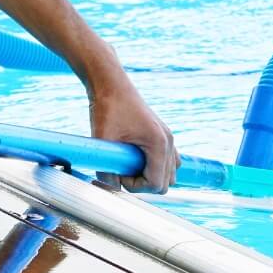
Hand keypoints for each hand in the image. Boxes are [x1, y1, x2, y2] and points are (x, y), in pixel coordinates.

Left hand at [89, 78, 178, 192]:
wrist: (110, 84)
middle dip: (142, 183)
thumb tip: (111, 188)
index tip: (118, 174)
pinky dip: (153, 165)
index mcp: (159, 143)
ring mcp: (167, 137)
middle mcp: (168, 141)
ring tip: (129, 165)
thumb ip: (107, 170)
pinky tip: (134, 157)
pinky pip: (167, 160)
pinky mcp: (161, 134)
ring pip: (169, 172)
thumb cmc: (108, 109)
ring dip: (150, 175)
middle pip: (165, 182)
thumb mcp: (104, 141)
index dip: (135, 187)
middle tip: (122, 171)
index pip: (156, 184)